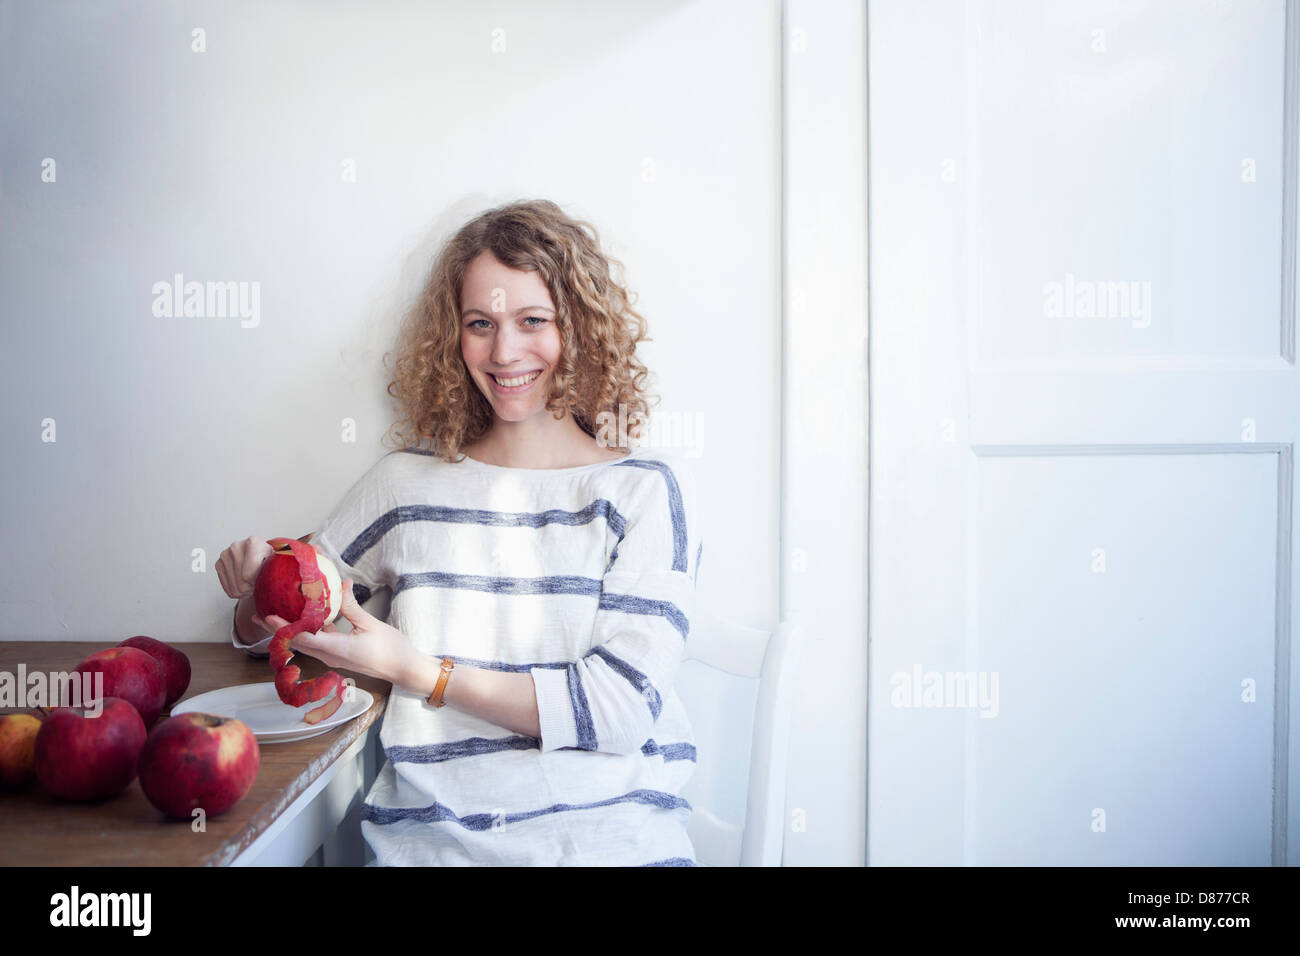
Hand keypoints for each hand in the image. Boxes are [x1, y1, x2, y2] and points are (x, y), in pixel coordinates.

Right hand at [215, 536, 274, 600]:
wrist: (262, 556)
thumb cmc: (272, 560)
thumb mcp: (280, 562)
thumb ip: (280, 569)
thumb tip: (293, 585)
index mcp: (253, 542)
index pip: (249, 575)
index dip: (259, 582)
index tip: (266, 578)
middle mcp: (236, 546)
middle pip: (242, 583)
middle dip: (253, 587)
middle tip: (260, 582)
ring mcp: (226, 554)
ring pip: (235, 588)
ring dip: (246, 591)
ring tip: (254, 582)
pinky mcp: (219, 563)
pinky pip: (227, 588)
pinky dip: (237, 591)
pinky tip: (244, 583)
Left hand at [256, 578, 422, 687]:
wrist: (404, 669)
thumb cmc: (391, 650)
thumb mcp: (371, 624)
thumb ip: (352, 606)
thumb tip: (342, 584)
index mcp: (335, 649)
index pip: (302, 638)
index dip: (282, 627)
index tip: (267, 615)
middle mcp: (329, 656)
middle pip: (297, 642)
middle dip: (277, 630)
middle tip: (260, 614)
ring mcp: (334, 657)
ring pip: (306, 643)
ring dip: (290, 631)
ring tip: (277, 616)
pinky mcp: (340, 655)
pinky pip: (319, 643)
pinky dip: (308, 631)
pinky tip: (307, 618)